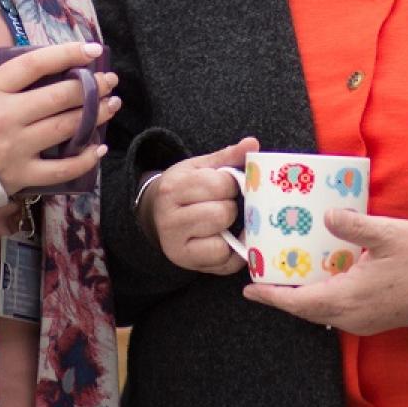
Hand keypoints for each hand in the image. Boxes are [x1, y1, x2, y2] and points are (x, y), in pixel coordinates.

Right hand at [0, 41, 118, 196]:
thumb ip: (10, 78)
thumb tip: (52, 59)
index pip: (34, 64)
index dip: (67, 53)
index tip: (93, 50)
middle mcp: (4, 116)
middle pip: (58, 96)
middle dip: (92, 87)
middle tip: (110, 81)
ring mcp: (14, 147)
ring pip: (66, 127)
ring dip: (96, 115)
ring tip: (112, 105)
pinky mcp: (21, 174)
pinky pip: (62, 168)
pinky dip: (86, 158)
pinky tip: (100, 147)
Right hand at [140, 138, 257, 274]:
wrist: (155, 214)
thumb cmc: (185, 188)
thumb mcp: (200, 167)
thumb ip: (227, 156)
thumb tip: (252, 144)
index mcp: (173, 188)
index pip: (220, 184)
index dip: (232, 184)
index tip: (227, 184)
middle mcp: (169, 219)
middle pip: (222, 214)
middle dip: (230, 208)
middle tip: (224, 204)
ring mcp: (175, 244)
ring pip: (222, 242)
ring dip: (231, 231)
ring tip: (224, 222)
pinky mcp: (186, 262)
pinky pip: (223, 261)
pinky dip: (231, 251)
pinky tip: (227, 239)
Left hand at [243, 210, 407, 335]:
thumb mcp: (388, 234)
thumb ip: (354, 225)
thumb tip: (326, 215)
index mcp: (349, 299)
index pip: (299, 302)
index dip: (272, 296)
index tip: (248, 289)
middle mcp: (352, 317)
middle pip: (306, 310)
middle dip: (282, 297)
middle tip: (262, 278)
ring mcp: (364, 321)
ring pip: (322, 313)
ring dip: (302, 298)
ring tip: (287, 276)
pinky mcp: (375, 319)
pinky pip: (338, 312)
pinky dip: (322, 298)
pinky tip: (322, 278)